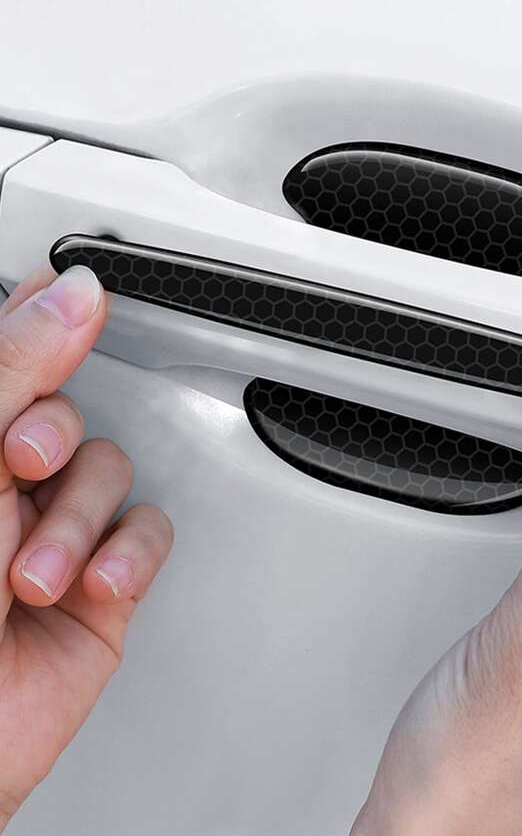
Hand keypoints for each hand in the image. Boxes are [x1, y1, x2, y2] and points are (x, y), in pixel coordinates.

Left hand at [0, 266, 171, 827]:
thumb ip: (16, 370)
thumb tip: (73, 292)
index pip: (13, 357)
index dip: (41, 326)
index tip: (74, 304)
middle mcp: (2, 485)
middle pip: (71, 409)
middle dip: (55, 441)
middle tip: (20, 468)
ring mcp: (52, 535)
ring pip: (114, 471)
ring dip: (82, 520)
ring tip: (35, 572)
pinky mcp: (100, 587)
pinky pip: (149, 533)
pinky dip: (131, 553)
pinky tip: (95, 582)